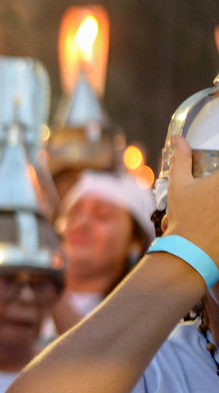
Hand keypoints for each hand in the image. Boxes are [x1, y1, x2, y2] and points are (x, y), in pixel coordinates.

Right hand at [163, 135, 218, 261]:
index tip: (214, 174)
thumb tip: (177, 139)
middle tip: (211, 193)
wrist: (190, 252)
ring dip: (218, 202)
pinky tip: (215, 216)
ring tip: (212, 205)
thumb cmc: (184, 217)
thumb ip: (181, 159)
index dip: (218, 171)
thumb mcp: (179, 185)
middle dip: (216, 187)